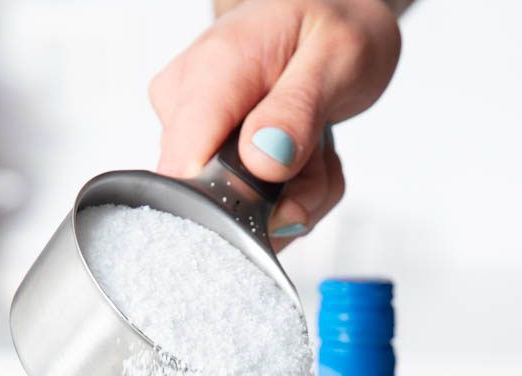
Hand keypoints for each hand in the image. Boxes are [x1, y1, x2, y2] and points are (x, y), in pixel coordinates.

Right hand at [150, 0, 401, 245]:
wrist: (331, 14)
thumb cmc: (332, 24)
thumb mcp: (337, 59)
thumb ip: (297, 112)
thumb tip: (262, 161)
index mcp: (213, 69)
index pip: (184, 166)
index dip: (235, 204)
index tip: (286, 200)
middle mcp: (188, 100)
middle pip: (222, 198)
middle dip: (288, 198)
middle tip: (321, 157)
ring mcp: (194, 129)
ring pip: (244, 209)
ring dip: (298, 194)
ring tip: (317, 149)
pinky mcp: (207, 153)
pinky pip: (253, 205)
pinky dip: (294, 193)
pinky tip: (306, 157)